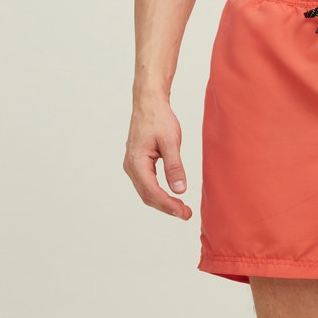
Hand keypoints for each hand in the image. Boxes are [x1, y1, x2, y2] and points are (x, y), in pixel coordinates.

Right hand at [124, 100, 192, 219]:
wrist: (149, 103)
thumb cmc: (159, 119)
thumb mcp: (171, 142)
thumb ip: (175, 167)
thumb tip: (180, 190)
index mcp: (137, 162)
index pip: (152, 191)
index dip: (168, 205)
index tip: (184, 213)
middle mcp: (130, 166)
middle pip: (147, 196)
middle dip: (166, 207)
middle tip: (186, 214)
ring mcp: (132, 165)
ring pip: (146, 192)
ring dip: (162, 202)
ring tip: (181, 208)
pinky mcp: (137, 163)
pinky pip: (146, 184)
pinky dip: (158, 193)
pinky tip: (171, 196)